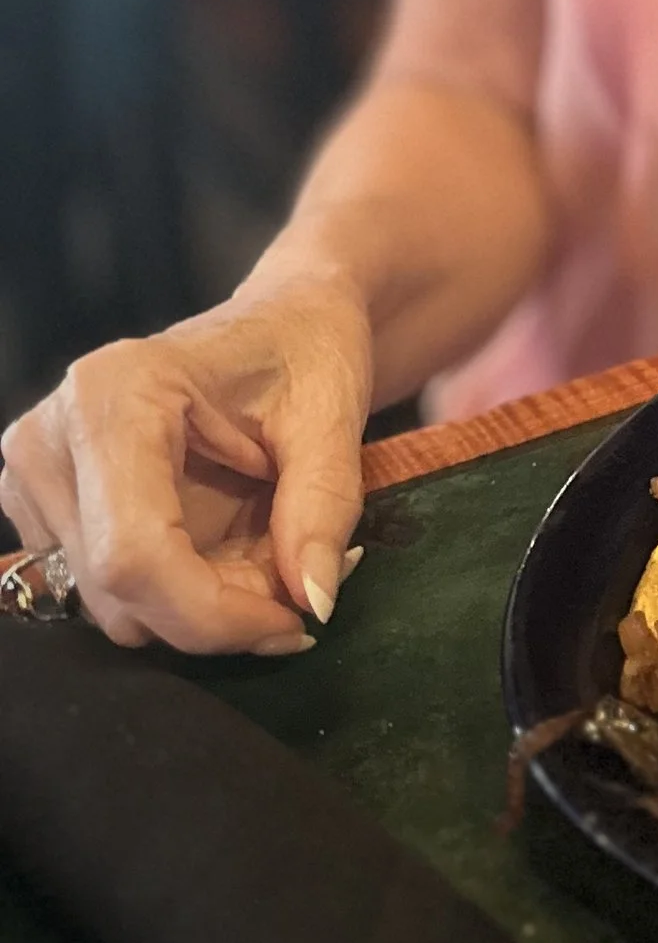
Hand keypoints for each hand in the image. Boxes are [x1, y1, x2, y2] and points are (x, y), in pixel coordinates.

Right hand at [0, 263, 370, 654]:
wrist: (282, 318)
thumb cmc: (307, 347)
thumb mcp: (335, 414)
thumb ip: (323, 506)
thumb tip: (313, 601)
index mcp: (115, 395)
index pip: (134, 554)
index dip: (212, 613)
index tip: (295, 624)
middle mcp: (52, 437)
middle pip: (119, 589)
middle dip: (220, 606)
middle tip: (295, 572)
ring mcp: (36, 476)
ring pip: (114, 603)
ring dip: (201, 600)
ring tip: (262, 540)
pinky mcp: (43, 506)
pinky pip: (107, 590)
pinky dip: (178, 588)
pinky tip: (223, 539)